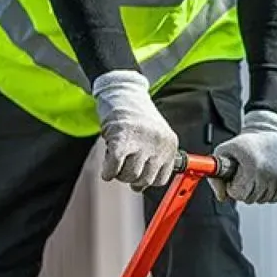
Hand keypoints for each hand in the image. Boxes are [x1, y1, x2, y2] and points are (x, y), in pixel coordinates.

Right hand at [92, 70, 178, 191]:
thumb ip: (152, 159)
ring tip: (116, 162)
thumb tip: (140, 186)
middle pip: (145, 180)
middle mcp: (159, 143)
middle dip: (131, 178)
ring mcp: (141, 141)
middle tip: (124, 167)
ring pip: (130, 176)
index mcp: (170, 144)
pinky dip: (108, 171)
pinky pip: (115, 167)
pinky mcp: (122, 139)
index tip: (138, 176)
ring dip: (119, 174)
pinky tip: (107, 168)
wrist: (122, 90)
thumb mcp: (154, 136)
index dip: (147, 180)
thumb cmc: (136, 114)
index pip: (161, 178)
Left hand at [209, 110, 276, 203]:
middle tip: (249, 172)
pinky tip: (272, 176)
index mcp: (253, 166)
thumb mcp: (225, 152)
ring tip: (261, 172)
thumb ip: (215, 176)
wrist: (274, 131)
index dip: (233, 185)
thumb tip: (222, 197)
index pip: (237, 194)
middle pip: (250, 199)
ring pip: (265, 200)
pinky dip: (276, 190)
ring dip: (260, 190)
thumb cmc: (247, 143)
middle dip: (246, 189)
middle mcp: (269, 173)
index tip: (238, 173)